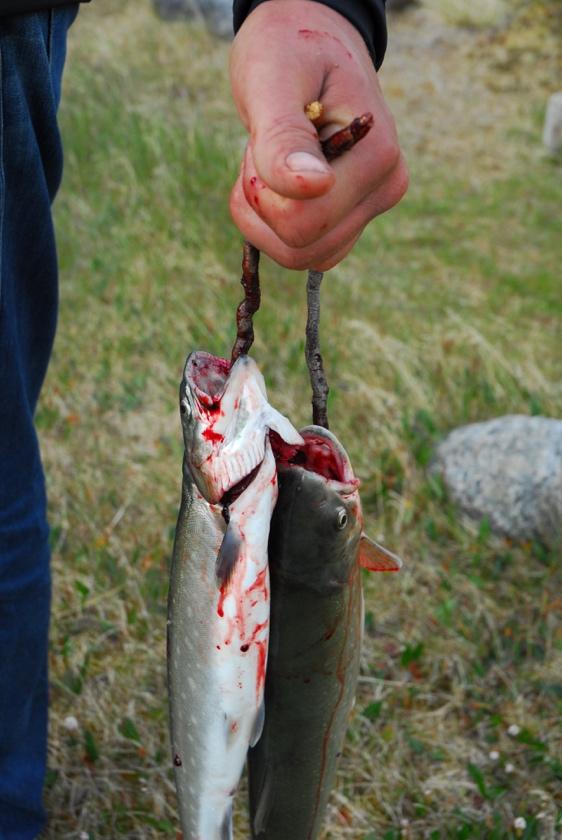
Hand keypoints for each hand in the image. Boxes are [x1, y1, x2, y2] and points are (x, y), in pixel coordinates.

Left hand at [229, 0, 407, 270]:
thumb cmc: (288, 52)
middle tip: (263, 147)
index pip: (303, 223)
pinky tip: (273, 182)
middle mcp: (386, 189)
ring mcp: (371, 209)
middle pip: (301, 248)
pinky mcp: (353, 220)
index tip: (264, 138)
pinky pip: (305, 251)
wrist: (307, 44)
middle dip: (262, 206)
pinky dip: (272, 226)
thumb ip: (285, 137)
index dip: (262, 191)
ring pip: (301, 256)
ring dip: (264, 218)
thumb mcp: (273, 80)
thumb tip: (314, 187)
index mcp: (377, 157)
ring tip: (269, 160)